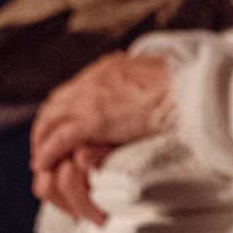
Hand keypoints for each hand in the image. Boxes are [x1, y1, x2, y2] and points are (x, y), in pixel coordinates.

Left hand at [29, 54, 172, 222]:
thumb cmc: (186, 88)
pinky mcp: (94, 120)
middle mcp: (95, 78)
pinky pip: (59, 140)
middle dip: (46, 125)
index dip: (65, 109)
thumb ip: (143, 87)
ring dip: (42, 140)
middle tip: (43, 145)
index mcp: (112, 68)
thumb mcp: (160, 79)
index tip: (63, 125)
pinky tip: (44, 164)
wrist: (192, 90)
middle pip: (56, 103)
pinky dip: (48, 152)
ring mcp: (92, 98)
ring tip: (40, 159)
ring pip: (51, 121)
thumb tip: (147, 96)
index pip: (76, 88)